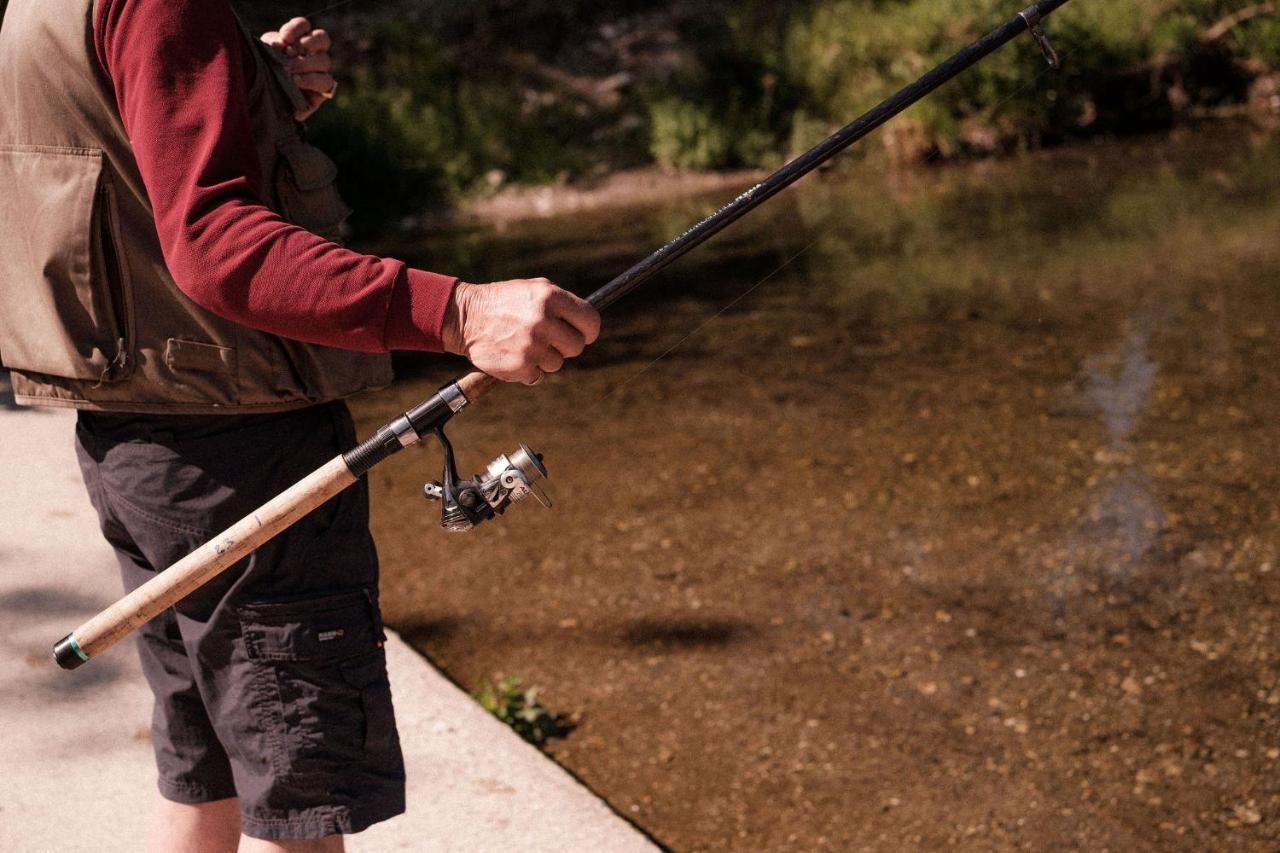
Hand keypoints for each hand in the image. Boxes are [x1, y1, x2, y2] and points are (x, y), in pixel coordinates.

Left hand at [261, 17, 335, 120]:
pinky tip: (296, 82)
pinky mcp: (323, 91)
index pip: (304, 26)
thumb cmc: (264, 76)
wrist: (264, 104)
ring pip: (325, 61)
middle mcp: (314, 54)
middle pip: (323, 39)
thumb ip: (273, 46)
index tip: (284, 38)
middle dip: (307, 43)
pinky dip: (311, 80)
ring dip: (306, 64)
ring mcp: (321, 72)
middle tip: (289, 53)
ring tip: (288, 71)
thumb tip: (282, 44)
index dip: (297, 28)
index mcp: (298, 41)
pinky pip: (326, 82)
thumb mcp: (264, 57)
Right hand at [442, 279, 600, 384]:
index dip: (588, 331)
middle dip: (565, 346)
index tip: (583, 334)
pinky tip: (513, 355)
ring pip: (557, 363)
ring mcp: (532, 345)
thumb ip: (563, 305)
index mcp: (550, 297)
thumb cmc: (504, 302)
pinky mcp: (521, 366)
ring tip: (524, 344)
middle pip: (577, 346)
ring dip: (544, 359)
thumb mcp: (534, 290)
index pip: (591, 321)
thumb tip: (590, 324)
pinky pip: (538, 376)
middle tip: (549, 340)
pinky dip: (528, 370)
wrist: (465, 316)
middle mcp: (543, 320)